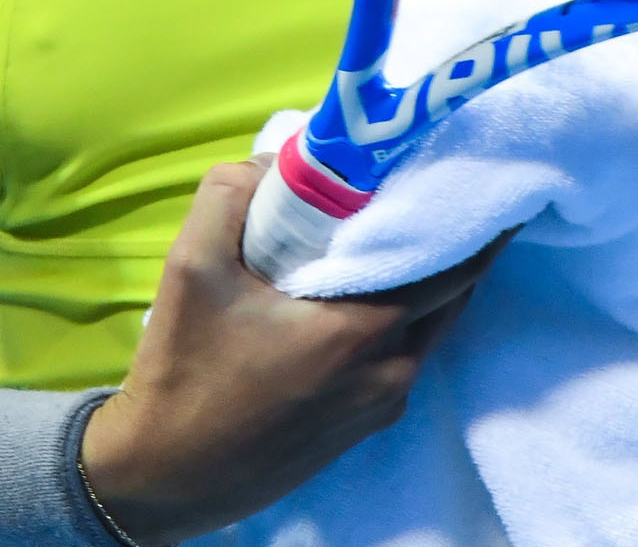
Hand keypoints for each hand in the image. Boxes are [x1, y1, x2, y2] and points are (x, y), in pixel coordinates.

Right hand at [79, 156, 507, 543]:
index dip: (471, 213)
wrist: (165, 477)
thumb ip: (232, 193)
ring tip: (405, 221)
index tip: (472, 164)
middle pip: (453, 291)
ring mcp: (382, 403)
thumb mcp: (192, 265)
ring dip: (429, 273)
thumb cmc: (184, 371)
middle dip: (453, 235)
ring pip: (432, 322)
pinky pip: (407, 350)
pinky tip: (370, 280)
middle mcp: (389, 372)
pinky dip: (405, 309)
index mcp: (359, 333)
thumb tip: (279, 160)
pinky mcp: (365, 422)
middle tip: (440, 180)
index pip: (452, 266)